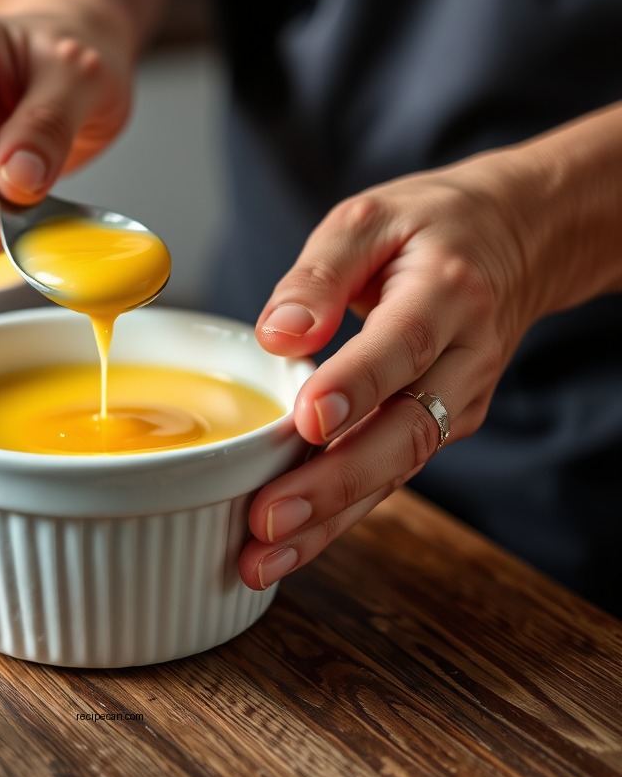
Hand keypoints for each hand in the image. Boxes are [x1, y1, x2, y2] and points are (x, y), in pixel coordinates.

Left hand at [238, 151, 554, 589]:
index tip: (308, 421)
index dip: (356, 385)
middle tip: (267, 519)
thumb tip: (278, 333)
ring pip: (397, 469)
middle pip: (404, 431)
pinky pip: (392, 473)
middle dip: (334, 483)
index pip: (403, 344)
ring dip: (331, 518)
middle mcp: (463, 359)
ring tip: (262, 557)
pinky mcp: (442, 424)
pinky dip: (343, 512)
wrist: (513, 241)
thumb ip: (320, 274)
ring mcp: (459, 400)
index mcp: (446, 293)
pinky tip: (292, 542)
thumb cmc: (428, 227)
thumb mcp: (368, 219)